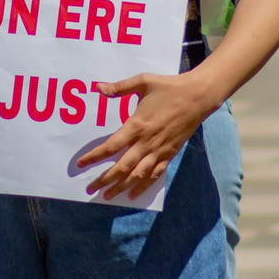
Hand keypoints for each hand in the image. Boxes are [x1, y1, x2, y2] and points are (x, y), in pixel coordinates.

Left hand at [78, 68, 224, 201]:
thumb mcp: (143, 82)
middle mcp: (146, 142)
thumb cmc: (168, 88)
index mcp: (137, 125)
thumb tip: (98, 87)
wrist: (197, 97)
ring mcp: (159, 151)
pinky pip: (154, 175)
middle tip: (91, 189)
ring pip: (137, 175)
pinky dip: (143, 186)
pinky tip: (133, 194)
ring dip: (121, 187)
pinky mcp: (169, 154)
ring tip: (108, 196)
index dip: (95, 157)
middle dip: (105, 179)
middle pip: (122, 167)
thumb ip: (119, 87)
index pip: (111, 146)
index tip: (81, 164)